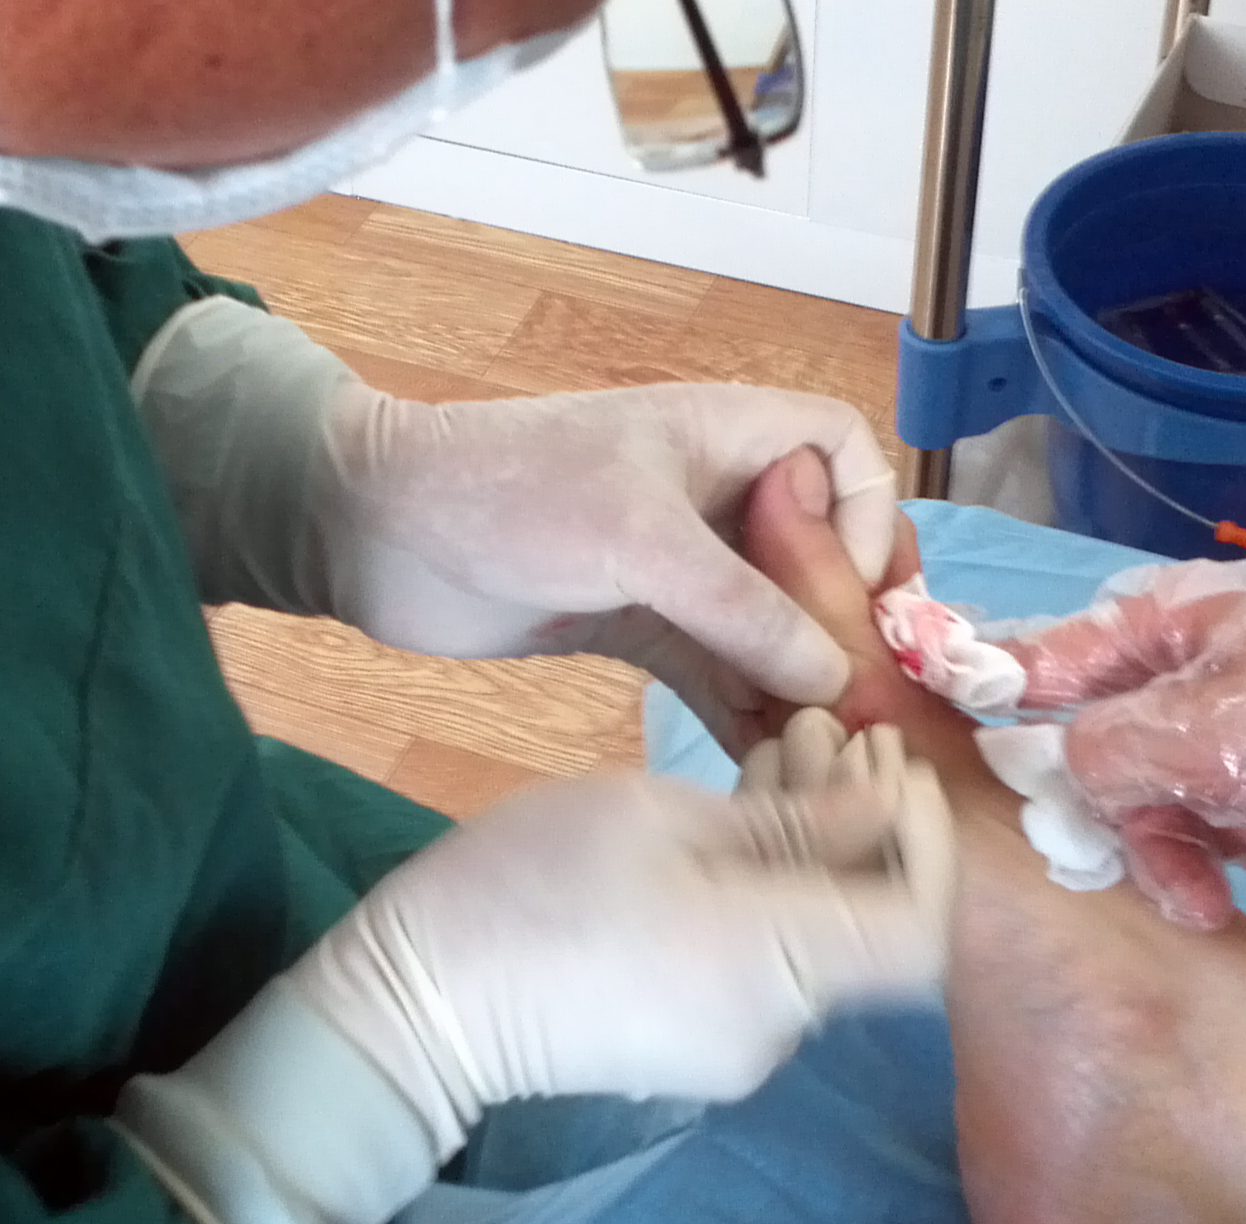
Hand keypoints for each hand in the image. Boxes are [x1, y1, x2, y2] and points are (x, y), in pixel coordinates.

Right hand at [115, 757, 951, 1223]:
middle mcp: (780, 1026)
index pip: (924, 924)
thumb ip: (793, 816)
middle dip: (870, 820)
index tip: (892, 757)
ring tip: (783, 746)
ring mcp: (738, 1044)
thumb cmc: (528, 885)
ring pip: (818, 934)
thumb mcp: (659, 814)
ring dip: (817, 842)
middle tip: (834, 725)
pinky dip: (772, 884)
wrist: (417, 1006)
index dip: (930, 839)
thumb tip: (885, 802)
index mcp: (778, 968)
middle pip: (873, 926)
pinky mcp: (696, 1042)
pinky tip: (739, 809)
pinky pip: (766, 957)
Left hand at [128, 296, 912, 753]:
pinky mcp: (633, 626)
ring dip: (799, 681)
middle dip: (849, 621)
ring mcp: (674, 568)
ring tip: (828, 753)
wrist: (373, 532)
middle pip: (822, 554)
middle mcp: (712, 498)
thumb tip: (837, 677)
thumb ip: (743, 608)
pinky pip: (713, 670)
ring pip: (770, 623)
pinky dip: (742, 710)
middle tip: (865, 700)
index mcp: (725, 436)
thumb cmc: (509, 494)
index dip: (872, 515)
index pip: (844, 453)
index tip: (862, 590)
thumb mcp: (639, 541)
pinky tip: (768, 765)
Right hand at [1008, 558, 1245, 927]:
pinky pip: (1233, 819)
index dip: (992, 704)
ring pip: (1167, 799)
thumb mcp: (1211, 730)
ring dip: (1191, 850)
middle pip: (1104, 749)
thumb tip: (1054, 769)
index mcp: (1167, 620)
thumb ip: (1106, 749)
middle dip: (1126, 821)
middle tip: (1159, 880)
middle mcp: (1197, 664)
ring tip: (1227, 891)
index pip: (1043, 656)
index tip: (958, 765)